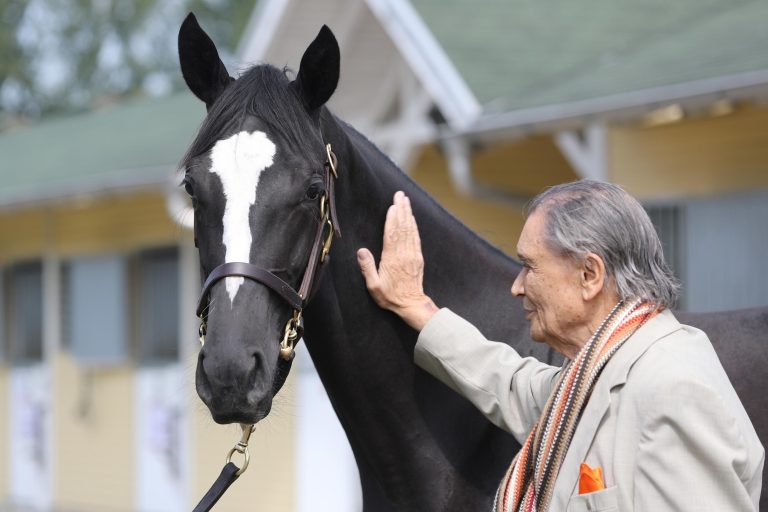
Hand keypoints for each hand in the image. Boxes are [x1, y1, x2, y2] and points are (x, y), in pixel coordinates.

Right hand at [357, 191, 438, 330]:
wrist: (411, 304)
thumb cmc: (390, 296)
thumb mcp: (374, 286)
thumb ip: (367, 268)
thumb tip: (361, 251)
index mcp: (391, 258)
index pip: (391, 234)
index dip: (391, 219)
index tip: (392, 205)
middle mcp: (403, 253)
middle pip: (402, 227)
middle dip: (401, 209)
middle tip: (400, 195)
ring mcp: (412, 254)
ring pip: (410, 229)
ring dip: (408, 214)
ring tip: (405, 200)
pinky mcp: (418, 257)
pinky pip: (416, 237)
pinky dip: (413, 225)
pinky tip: (411, 218)